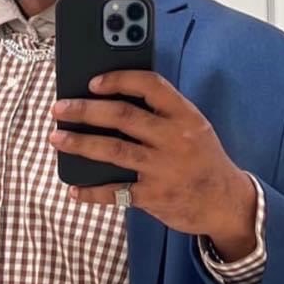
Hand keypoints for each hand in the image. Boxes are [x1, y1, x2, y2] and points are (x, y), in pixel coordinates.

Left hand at [49, 71, 256, 259]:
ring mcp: (164, 168)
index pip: (150, 85)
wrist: (227, 203)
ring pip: (113, 151)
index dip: (118, 80)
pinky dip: (91, 191)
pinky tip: (74, 189)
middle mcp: (174, 138)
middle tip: (59, 109)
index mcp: (184, 115)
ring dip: (80, 144)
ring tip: (57, 138)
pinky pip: (116, 192)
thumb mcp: (192, 128)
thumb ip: (161, 113)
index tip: (92, 82)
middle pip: (122, 116)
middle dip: (85, 110)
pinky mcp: (155, 196)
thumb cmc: (202, 159)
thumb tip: (110, 100)